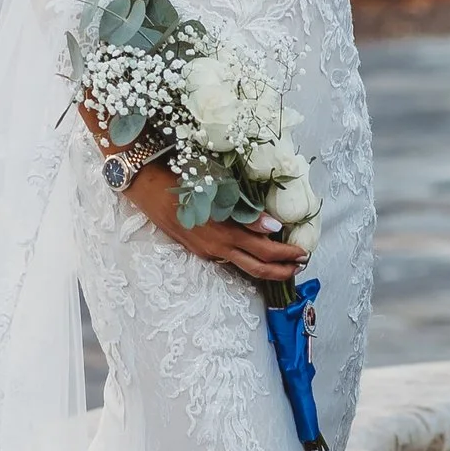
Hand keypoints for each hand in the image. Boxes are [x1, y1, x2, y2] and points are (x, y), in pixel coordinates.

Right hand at [126, 163, 294, 287]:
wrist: (145, 188)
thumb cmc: (183, 181)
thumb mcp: (217, 191)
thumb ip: (246, 212)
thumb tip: (273, 226)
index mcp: (223, 232)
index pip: (263, 251)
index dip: (286, 254)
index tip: (303, 251)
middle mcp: (216, 247)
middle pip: (257, 267)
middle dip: (282, 270)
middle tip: (301, 265)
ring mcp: (207, 251)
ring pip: (244, 267)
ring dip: (267, 268)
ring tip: (285, 264)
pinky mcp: (200, 250)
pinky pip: (230, 259)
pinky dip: (248, 259)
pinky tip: (258, 252)